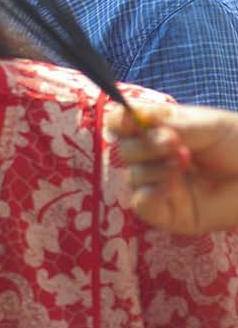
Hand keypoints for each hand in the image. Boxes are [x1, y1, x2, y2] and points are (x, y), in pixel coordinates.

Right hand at [106, 101, 237, 234]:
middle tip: (173, 142)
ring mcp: (160, 187)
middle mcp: (156, 160)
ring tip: (185, 163)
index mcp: (161, 133)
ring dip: (155, 168)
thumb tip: (130, 114)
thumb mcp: (205, 126)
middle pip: (125, 150)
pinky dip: (151, 193)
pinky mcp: (168, 214)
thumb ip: (167, 122)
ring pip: (133, 176)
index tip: (131, 120)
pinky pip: (142, 204)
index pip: (123, 126)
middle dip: (145, 145)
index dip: (121, 122)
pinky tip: (174, 186)